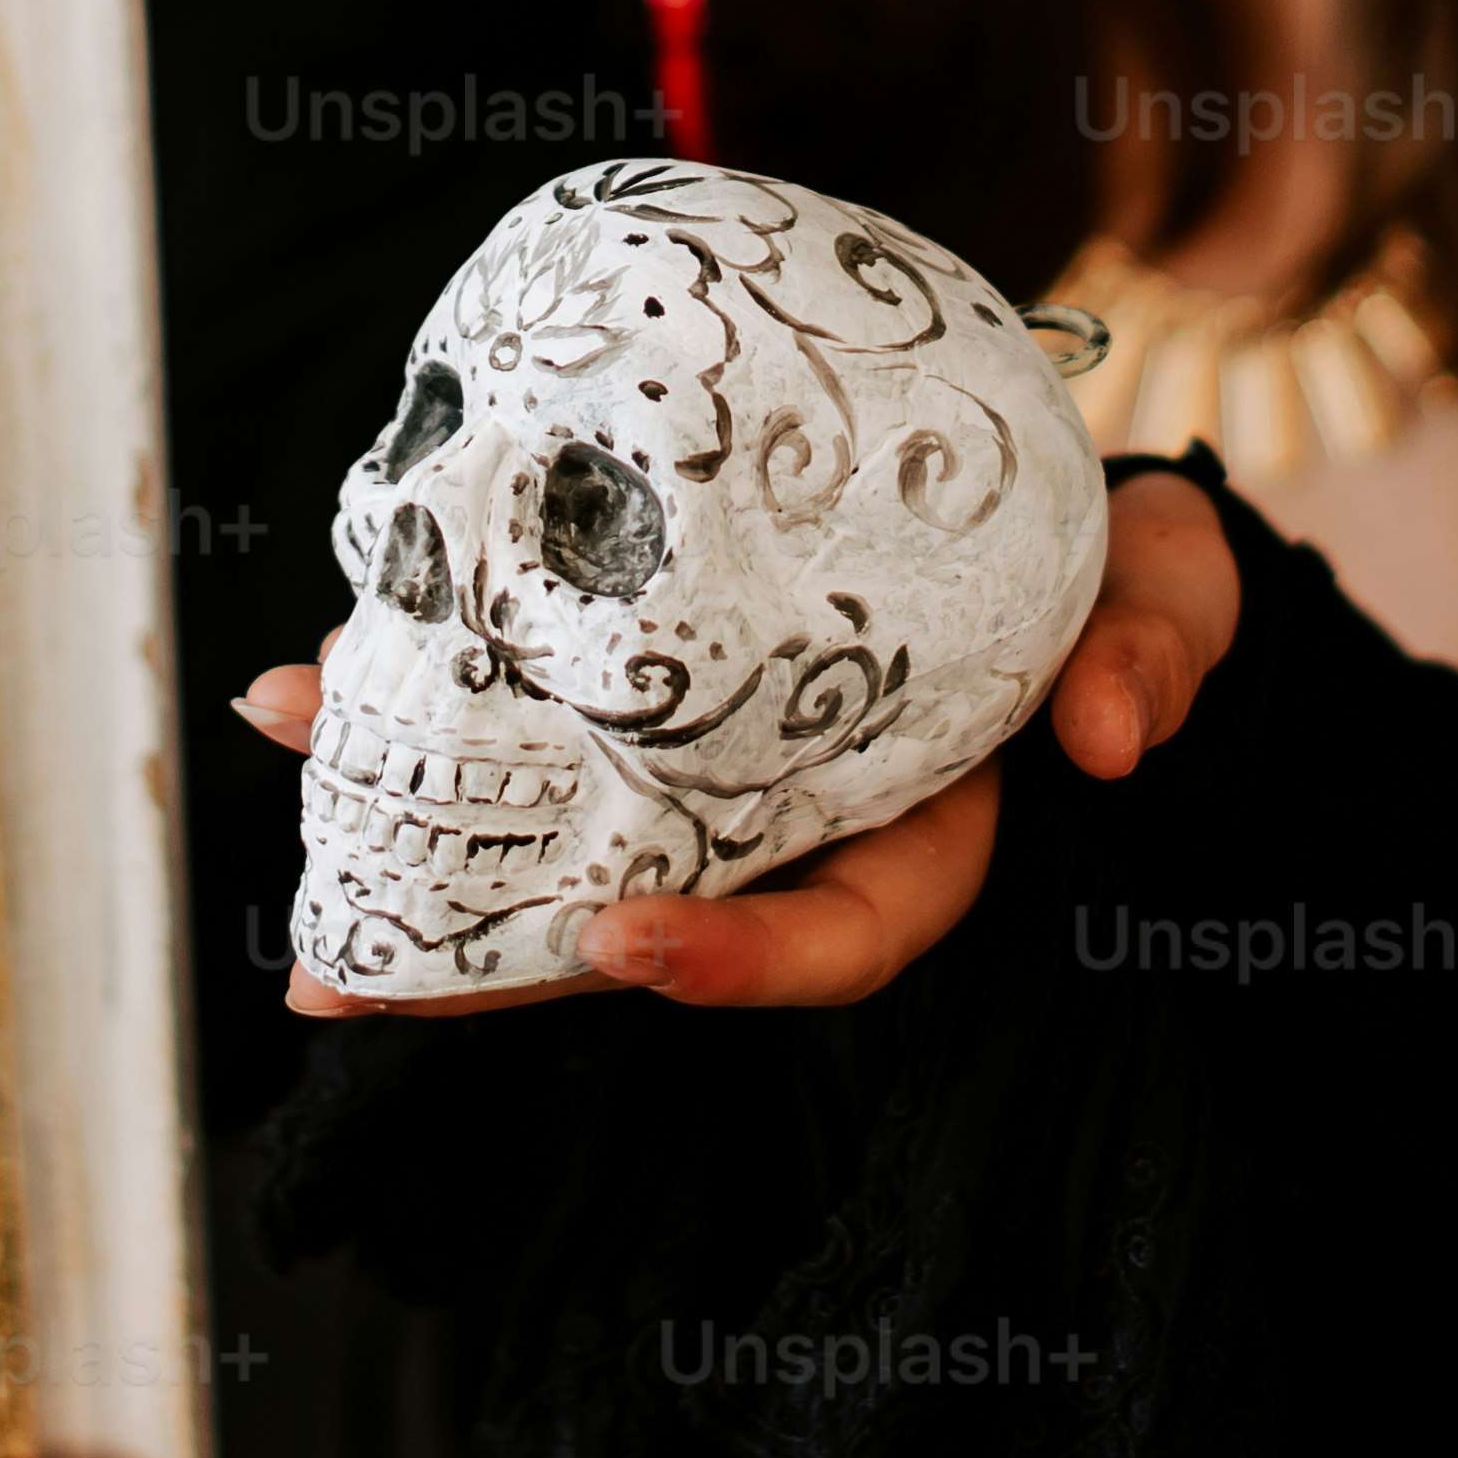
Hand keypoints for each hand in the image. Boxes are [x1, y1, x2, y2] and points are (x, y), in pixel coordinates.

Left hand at [241, 459, 1238, 1023]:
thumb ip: (1163, 643)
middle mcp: (800, 813)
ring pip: (560, 826)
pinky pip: (529, 704)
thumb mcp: (1171, 587)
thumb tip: (1112, 731)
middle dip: (490, 964)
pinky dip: (423, 688)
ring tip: (285, 839)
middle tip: (341, 976)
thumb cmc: (1112, 558)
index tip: (619, 940)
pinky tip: (304, 683)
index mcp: (926, 828)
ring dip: (418, 838)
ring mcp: (716, 753)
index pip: (838, 932)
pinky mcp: (650, 673)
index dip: (734, 959)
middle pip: (643, 915)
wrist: (1041, 480)